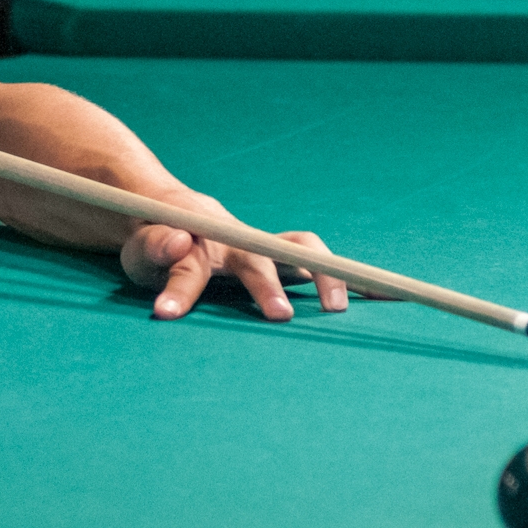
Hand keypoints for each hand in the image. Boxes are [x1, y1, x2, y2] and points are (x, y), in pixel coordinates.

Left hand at [118, 192, 349, 321]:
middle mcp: (236, 240)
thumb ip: (153, 248)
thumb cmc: (155, 239)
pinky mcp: (281, 260)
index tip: (165, 313)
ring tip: (337, 309)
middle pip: (258, 254)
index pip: (187, 264)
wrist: (175, 211)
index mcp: (195, 237)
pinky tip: (388, 298)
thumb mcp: (139, 249)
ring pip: (300, 250)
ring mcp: (262, 248)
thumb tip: (178, 240)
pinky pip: (322, 264)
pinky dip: (354, 279)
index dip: (178, 290)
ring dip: (321, 274)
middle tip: (280, 317)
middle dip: (269, 285)